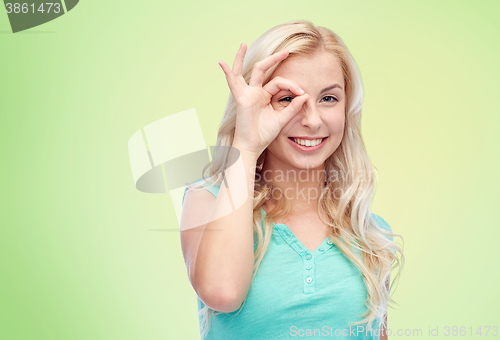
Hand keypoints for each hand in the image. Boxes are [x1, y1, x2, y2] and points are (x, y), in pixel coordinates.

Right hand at [219, 43, 308, 157]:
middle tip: (287, 51)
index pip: (279, 82)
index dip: (292, 86)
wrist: (253, 146)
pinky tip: (221, 63)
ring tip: (243, 44)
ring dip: (243, 57)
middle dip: (274, 59)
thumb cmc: (264, 134)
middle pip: (264, 70)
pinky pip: (233, 83)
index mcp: (264, 96)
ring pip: (247, 71)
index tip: (303, 94)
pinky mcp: (241, 99)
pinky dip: (227, 73)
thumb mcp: (282, 119)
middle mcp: (255, 92)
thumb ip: (293, 107)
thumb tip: (306, 95)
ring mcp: (247, 94)